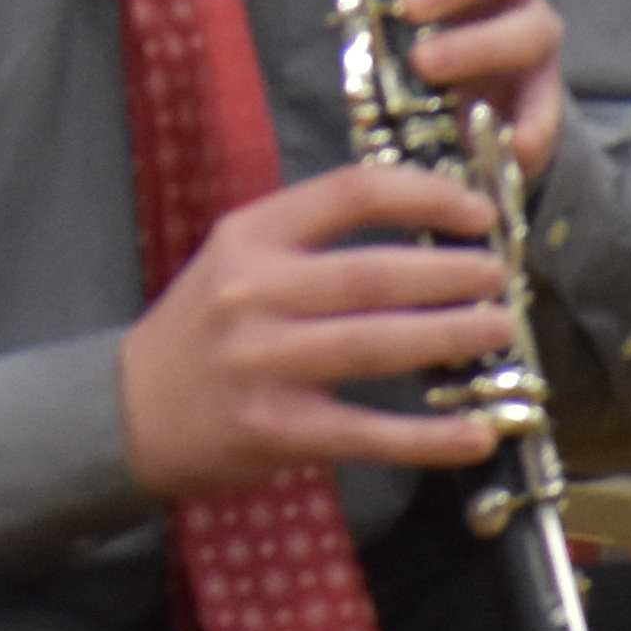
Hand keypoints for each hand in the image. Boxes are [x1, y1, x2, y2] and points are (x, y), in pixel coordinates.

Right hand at [117, 160, 516, 500]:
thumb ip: (308, 246)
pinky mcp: (277, 428)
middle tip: (500, 277)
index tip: (474, 211)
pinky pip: (370, 432)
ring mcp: (264, 361)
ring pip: (377, 345)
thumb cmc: (200, 328)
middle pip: (371, 274)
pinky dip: (431, 437)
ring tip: (499, 330)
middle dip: (450, 274)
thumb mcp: (236, 261)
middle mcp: (253, 290)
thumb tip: (417, 237)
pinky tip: (477, 434)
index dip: (421, 196)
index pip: (346, 194)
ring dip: (450, 336)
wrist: (130, 406)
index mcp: (247, 236)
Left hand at [379, 0, 568, 178]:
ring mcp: (528, 30)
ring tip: (426, 66)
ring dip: (479, 43)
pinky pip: (551, 101)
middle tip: (408, 5)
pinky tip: (509, 142)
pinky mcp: (541, 89)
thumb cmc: (401, 29)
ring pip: (537, 22)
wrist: (445, 105)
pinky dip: (534, 121)